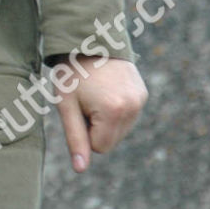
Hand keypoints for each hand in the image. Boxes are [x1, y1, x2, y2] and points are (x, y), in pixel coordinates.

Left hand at [53, 57, 147, 172]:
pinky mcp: (143, 93)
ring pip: (120, 130)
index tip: (78, 107)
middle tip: (86, 99)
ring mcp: (141, 100)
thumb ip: (75, 139)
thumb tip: (80, 169)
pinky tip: (106, 89)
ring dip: (106, 119)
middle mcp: (133, 108)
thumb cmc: (72, 72)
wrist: (89, 38)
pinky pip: (127, 116)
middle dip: (96, 126)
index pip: (99, 147)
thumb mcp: (66, 105)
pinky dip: (116, 110)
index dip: (84, 130)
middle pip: (111, 140)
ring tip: (95, 93)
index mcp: (114, 112)